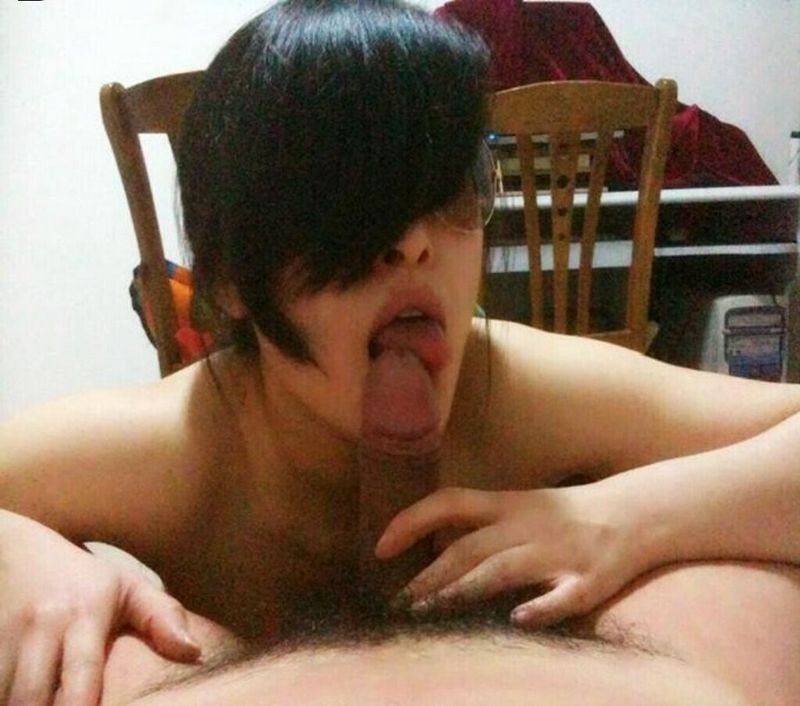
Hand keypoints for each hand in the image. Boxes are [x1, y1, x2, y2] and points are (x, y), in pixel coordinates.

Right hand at [0, 510, 199, 705]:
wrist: (12, 550)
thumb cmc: (82, 578)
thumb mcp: (127, 587)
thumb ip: (161, 617)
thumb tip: (195, 653)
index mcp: (84, 614)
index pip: (82, 676)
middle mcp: (41, 626)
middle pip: (32, 699)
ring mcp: (4, 638)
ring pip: (7, 697)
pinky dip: (6, 701)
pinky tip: (23, 702)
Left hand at [375, 484, 647, 626]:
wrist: (636, 511)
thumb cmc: (566, 514)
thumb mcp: (519, 506)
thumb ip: (477, 524)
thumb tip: (430, 547)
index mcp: (508, 504)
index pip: (449, 503)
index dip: (411, 520)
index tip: (378, 548)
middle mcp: (528, 524)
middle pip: (469, 547)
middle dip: (429, 577)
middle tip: (398, 607)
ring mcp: (559, 551)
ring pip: (504, 570)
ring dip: (465, 592)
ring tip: (432, 615)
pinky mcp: (590, 579)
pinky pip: (564, 596)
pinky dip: (541, 608)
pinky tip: (517, 622)